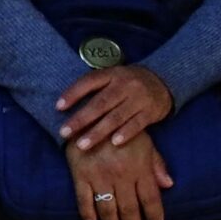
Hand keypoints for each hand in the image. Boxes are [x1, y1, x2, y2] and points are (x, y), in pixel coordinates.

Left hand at [57, 64, 172, 151]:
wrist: (163, 81)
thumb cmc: (127, 84)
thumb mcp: (111, 78)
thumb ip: (93, 88)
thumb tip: (61, 106)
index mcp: (112, 74)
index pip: (89, 81)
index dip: (73, 93)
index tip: (57, 107)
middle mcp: (125, 84)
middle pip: (100, 103)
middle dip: (80, 119)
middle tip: (64, 133)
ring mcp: (139, 98)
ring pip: (116, 116)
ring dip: (98, 132)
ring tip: (82, 145)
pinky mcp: (151, 111)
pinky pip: (137, 123)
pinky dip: (126, 133)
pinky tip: (114, 143)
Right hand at [68, 132, 173, 219]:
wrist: (91, 116)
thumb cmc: (121, 128)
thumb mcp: (145, 142)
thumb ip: (156, 164)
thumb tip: (168, 184)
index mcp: (140, 167)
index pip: (150, 197)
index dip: (154, 213)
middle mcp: (121, 176)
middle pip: (129, 207)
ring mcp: (100, 177)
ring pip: (107, 208)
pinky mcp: (81, 176)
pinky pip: (84, 200)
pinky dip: (88, 214)